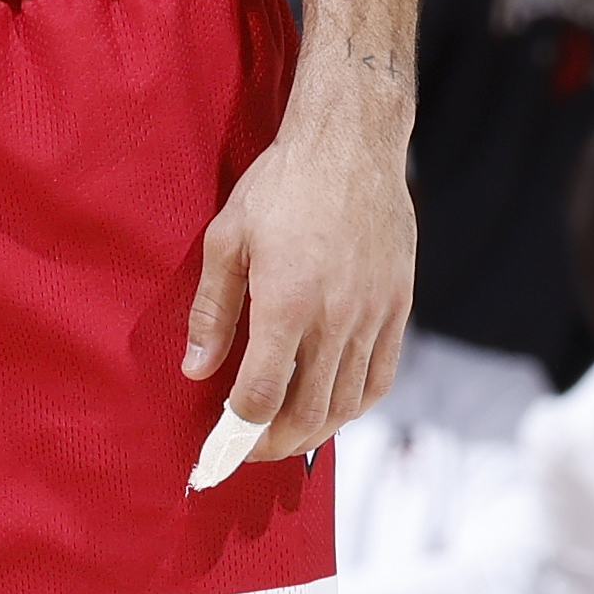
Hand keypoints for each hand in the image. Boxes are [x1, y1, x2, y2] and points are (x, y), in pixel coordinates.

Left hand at [179, 106, 413, 469]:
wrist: (350, 144)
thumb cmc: (281, 184)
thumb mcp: (227, 238)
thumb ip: (212, 310)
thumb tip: (195, 366)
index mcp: (287, 302)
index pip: (261, 395)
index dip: (238, 430)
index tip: (221, 442)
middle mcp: (336, 319)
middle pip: (307, 412)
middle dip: (273, 443)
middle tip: (248, 449)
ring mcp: (373, 316)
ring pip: (346, 403)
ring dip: (314, 432)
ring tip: (286, 435)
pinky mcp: (398, 307)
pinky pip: (380, 376)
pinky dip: (355, 405)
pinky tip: (334, 409)